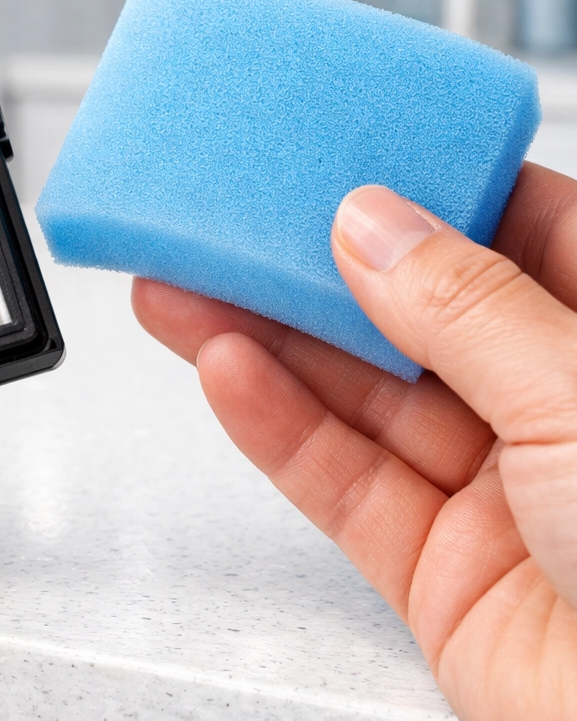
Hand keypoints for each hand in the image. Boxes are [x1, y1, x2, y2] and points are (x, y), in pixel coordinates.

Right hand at [133, 162, 576, 720]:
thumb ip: (468, 307)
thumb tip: (373, 225)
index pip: (511, 229)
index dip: (422, 187)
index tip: (339, 153)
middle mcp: (554, 408)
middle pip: (409, 313)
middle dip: (310, 268)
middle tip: (226, 223)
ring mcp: (492, 489)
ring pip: (357, 396)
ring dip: (264, 340)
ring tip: (183, 287)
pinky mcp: (436, 567)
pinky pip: (341, 483)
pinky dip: (275, 426)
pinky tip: (226, 371)